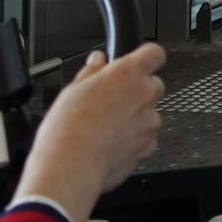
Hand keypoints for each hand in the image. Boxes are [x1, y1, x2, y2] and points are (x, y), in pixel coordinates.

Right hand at [14, 43, 164, 221]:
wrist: (70, 169)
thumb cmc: (67, 130)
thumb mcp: (72, 90)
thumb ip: (92, 72)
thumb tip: (98, 61)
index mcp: (128, 74)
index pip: (154, 53)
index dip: (145, 57)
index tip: (136, 63)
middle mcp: (145, 95)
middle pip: (153, 84)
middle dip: (136, 90)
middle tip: (111, 101)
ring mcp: (150, 121)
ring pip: (148, 113)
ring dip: (134, 117)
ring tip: (105, 127)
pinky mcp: (149, 145)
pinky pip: (146, 136)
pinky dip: (133, 138)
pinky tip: (110, 143)